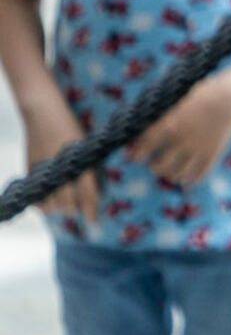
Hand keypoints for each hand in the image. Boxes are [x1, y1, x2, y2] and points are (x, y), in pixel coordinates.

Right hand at [23, 102, 97, 226]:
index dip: (92, 210)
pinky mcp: (30, 172)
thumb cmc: (72, 126)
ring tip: (67, 207)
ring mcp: (43, 173)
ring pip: (52, 205)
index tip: (94, 220)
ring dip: (61, 209)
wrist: (44, 114)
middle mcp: (61, 171)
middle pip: (69, 204)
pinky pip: (36, 198)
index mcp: (79, 163)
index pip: (87, 194)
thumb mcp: (87, 145)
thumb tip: (95, 188)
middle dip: (77, 210)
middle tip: (82, 212)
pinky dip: (44, 204)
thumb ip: (90, 166)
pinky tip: (50, 203)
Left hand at [128, 74, 230, 185]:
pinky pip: (200, 175)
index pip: (145, 147)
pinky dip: (191, 180)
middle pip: (160, 166)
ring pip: (178, 173)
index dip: (138, 155)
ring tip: (171, 172)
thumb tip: (148, 122)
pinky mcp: (213, 153)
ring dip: (171, 175)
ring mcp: (198, 149)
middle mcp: (181, 140)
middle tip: (156, 165)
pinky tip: (187, 179)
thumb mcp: (178, 100)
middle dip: (155, 167)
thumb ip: (165, 114)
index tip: (135, 158)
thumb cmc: (202, 93)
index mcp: (169, 125)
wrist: (230, 96)